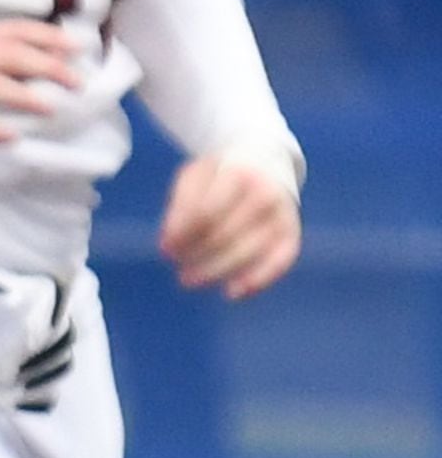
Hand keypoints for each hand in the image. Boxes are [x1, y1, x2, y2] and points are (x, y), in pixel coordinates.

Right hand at [0, 19, 76, 143]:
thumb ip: (0, 69)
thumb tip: (48, 62)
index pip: (8, 31)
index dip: (45, 35)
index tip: (78, 46)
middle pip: (3, 54)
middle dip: (45, 64)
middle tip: (77, 82)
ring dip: (21, 94)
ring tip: (50, 108)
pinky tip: (10, 137)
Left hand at [159, 149, 300, 298]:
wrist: (264, 164)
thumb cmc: (220, 175)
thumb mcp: (194, 178)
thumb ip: (180, 207)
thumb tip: (168, 243)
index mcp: (238, 173)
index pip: (206, 212)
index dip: (184, 235)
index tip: (165, 249)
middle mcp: (265, 193)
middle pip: (225, 234)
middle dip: (198, 256)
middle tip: (178, 271)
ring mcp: (282, 213)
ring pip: (249, 250)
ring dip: (217, 270)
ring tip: (189, 281)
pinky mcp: (292, 232)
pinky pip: (281, 260)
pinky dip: (259, 279)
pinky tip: (233, 293)